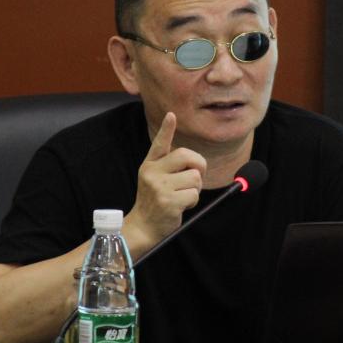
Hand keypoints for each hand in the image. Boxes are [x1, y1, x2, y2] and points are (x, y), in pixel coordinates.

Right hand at [129, 112, 206, 242]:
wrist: (142, 227)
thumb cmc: (154, 202)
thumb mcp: (153, 179)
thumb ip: (167, 167)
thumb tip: (194, 160)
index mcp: (149, 165)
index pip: (159, 143)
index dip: (167, 129)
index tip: (172, 115)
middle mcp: (152, 173)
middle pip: (188, 156)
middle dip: (199, 166)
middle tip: (195, 177)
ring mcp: (160, 187)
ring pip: (195, 177)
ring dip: (195, 189)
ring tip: (182, 196)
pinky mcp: (168, 201)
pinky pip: (194, 194)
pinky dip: (193, 202)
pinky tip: (181, 206)